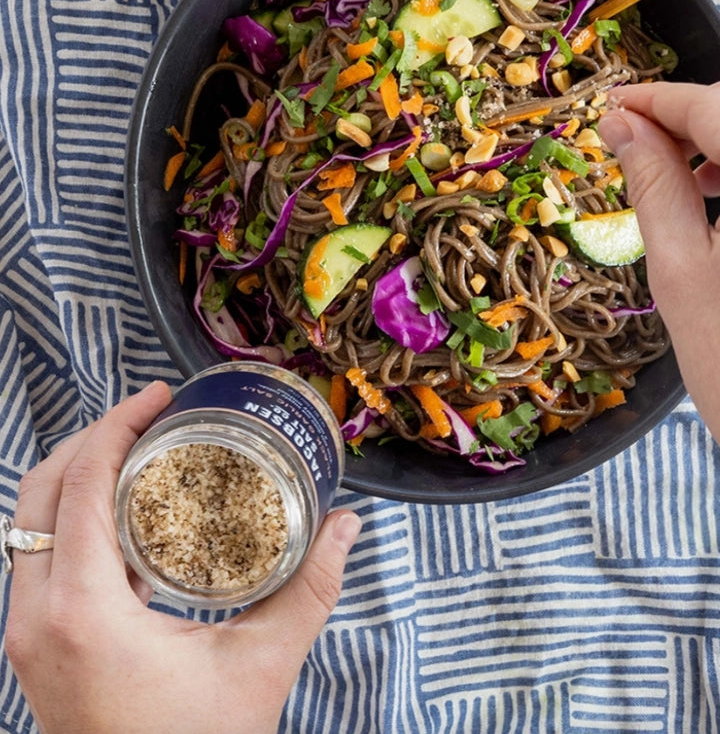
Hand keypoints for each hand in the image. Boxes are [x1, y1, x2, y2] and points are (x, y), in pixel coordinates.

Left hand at [4, 380, 361, 733]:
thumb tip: (346, 525)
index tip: (161, 397)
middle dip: (93, 437)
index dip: (117, 425)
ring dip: (80, 474)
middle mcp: (36, 617)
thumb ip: (311, 587)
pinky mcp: (36, 645)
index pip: (81, 485)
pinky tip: (132, 514)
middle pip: (41, 490)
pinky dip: (76, 516)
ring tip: (144, 450)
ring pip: (32, 522)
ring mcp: (27, 633)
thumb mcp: (262, 663)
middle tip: (153, 413)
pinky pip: (41, 556)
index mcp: (82, 612)